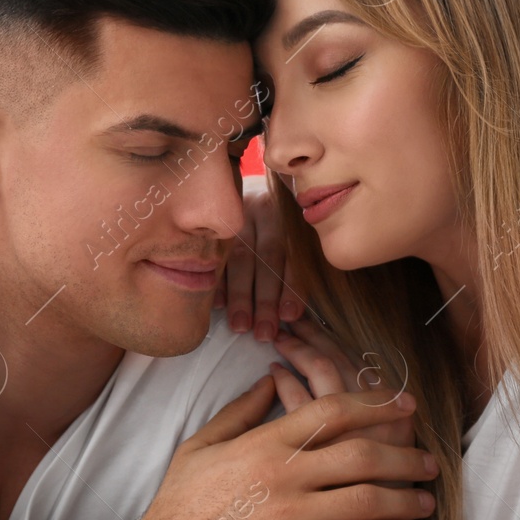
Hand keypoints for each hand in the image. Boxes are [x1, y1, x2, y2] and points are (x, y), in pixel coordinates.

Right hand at [126, 374, 437, 519]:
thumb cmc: (180, 505)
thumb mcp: (201, 446)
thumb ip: (240, 411)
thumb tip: (271, 378)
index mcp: (263, 444)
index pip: (330, 411)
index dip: (374, 404)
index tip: (404, 405)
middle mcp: (283, 476)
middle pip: (360, 454)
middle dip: (402, 455)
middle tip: (429, 459)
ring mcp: (292, 517)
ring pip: (365, 500)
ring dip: (403, 498)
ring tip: (425, 499)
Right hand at [217, 174, 303, 341]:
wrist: (252, 186)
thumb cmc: (282, 221)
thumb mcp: (297, 231)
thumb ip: (303, 260)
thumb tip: (304, 307)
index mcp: (290, 214)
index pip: (292, 254)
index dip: (291, 287)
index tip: (289, 317)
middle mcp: (264, 211)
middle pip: (265, 258)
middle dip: (265, 298)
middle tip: (263, 333)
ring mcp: (237, 216)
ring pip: (239, 258)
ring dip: (240, 295)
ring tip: (240, 326)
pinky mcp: (215, 225)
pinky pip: (215, 255)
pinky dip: (217, 281)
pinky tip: (218, 306)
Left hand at [270, 315, 414, 450]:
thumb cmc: (377, 493)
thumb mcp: (390, 453)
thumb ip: (374, 416)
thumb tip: (347, 376)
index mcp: (395, 410)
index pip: (359, 362)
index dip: (331, 341)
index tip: (312, 327)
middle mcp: (377, 413)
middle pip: (340, 360)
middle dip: (312, 337)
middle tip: (291, 324)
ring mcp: (349, 428)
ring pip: (321, 370)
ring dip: (298, 349)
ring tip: (280, 340)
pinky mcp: (322, 446)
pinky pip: (298, 401)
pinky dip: (285, 381)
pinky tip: (274, 373)